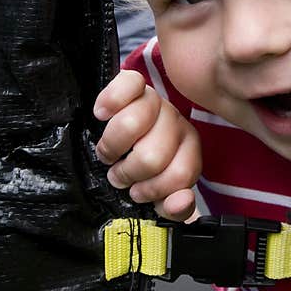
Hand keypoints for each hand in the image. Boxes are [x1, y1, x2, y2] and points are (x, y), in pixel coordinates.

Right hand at [94, 69, 202, 220]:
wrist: (124, 132)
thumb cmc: (144, 168)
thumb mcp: (162, 193)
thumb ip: (176, 207)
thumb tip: (180, 203)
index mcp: (189, 148)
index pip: (181, 175)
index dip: (154, 190)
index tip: (136, 193)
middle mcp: (176, 123)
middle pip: (151, 156)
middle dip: (128, 173)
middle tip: (119, 174)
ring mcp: (156, 101)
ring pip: (131, 124)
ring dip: (112, 147)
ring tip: (108, 154)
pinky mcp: (135, 83)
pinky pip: (127, 84)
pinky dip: (109, 102)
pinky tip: (102, 115)